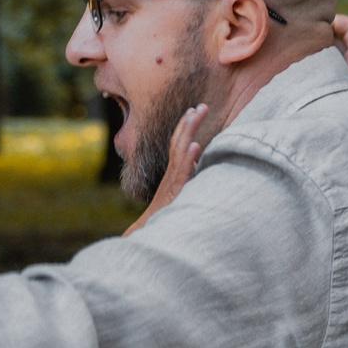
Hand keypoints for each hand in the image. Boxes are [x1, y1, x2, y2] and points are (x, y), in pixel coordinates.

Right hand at [124, 103, 206, 234]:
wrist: (147, 241)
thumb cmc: (165, 222)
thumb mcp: (177, 198)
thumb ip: (186, 182)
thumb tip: (197, 166)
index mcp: (172, 176)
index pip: (178, 146)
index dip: (185, 128)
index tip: (195, 111)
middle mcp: (170, 176)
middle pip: (179, 143)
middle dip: (190, 123)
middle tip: (201, 106)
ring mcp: (171, 184)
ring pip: (180, 153)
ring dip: (188, 132)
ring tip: (196, 115)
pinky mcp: (173, 195)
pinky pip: (181, 175)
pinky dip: (187, 159)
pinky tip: (195, 147)